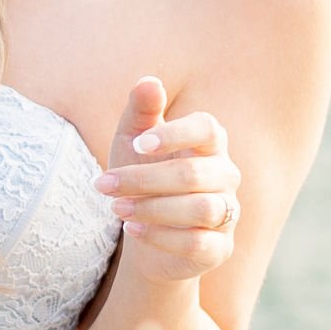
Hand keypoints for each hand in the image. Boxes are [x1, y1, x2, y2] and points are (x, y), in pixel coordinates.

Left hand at [95, 77, 242, 279]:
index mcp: (209, 145)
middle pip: (193, 174)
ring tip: (116, 209)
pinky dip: (161, 237)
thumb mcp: (132, 143)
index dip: (175, 134)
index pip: (207, 129)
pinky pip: (197, 243)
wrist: (145, 236)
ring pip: (201, 209)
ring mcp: (227, 213)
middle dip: (143, 179)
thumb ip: (141, 111)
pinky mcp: (219, 248)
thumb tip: (148, 81)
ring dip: (153, 209)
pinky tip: (131, 230)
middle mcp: (226, 176)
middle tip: (103, 185)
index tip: (137, 144)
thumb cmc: (141, 179)